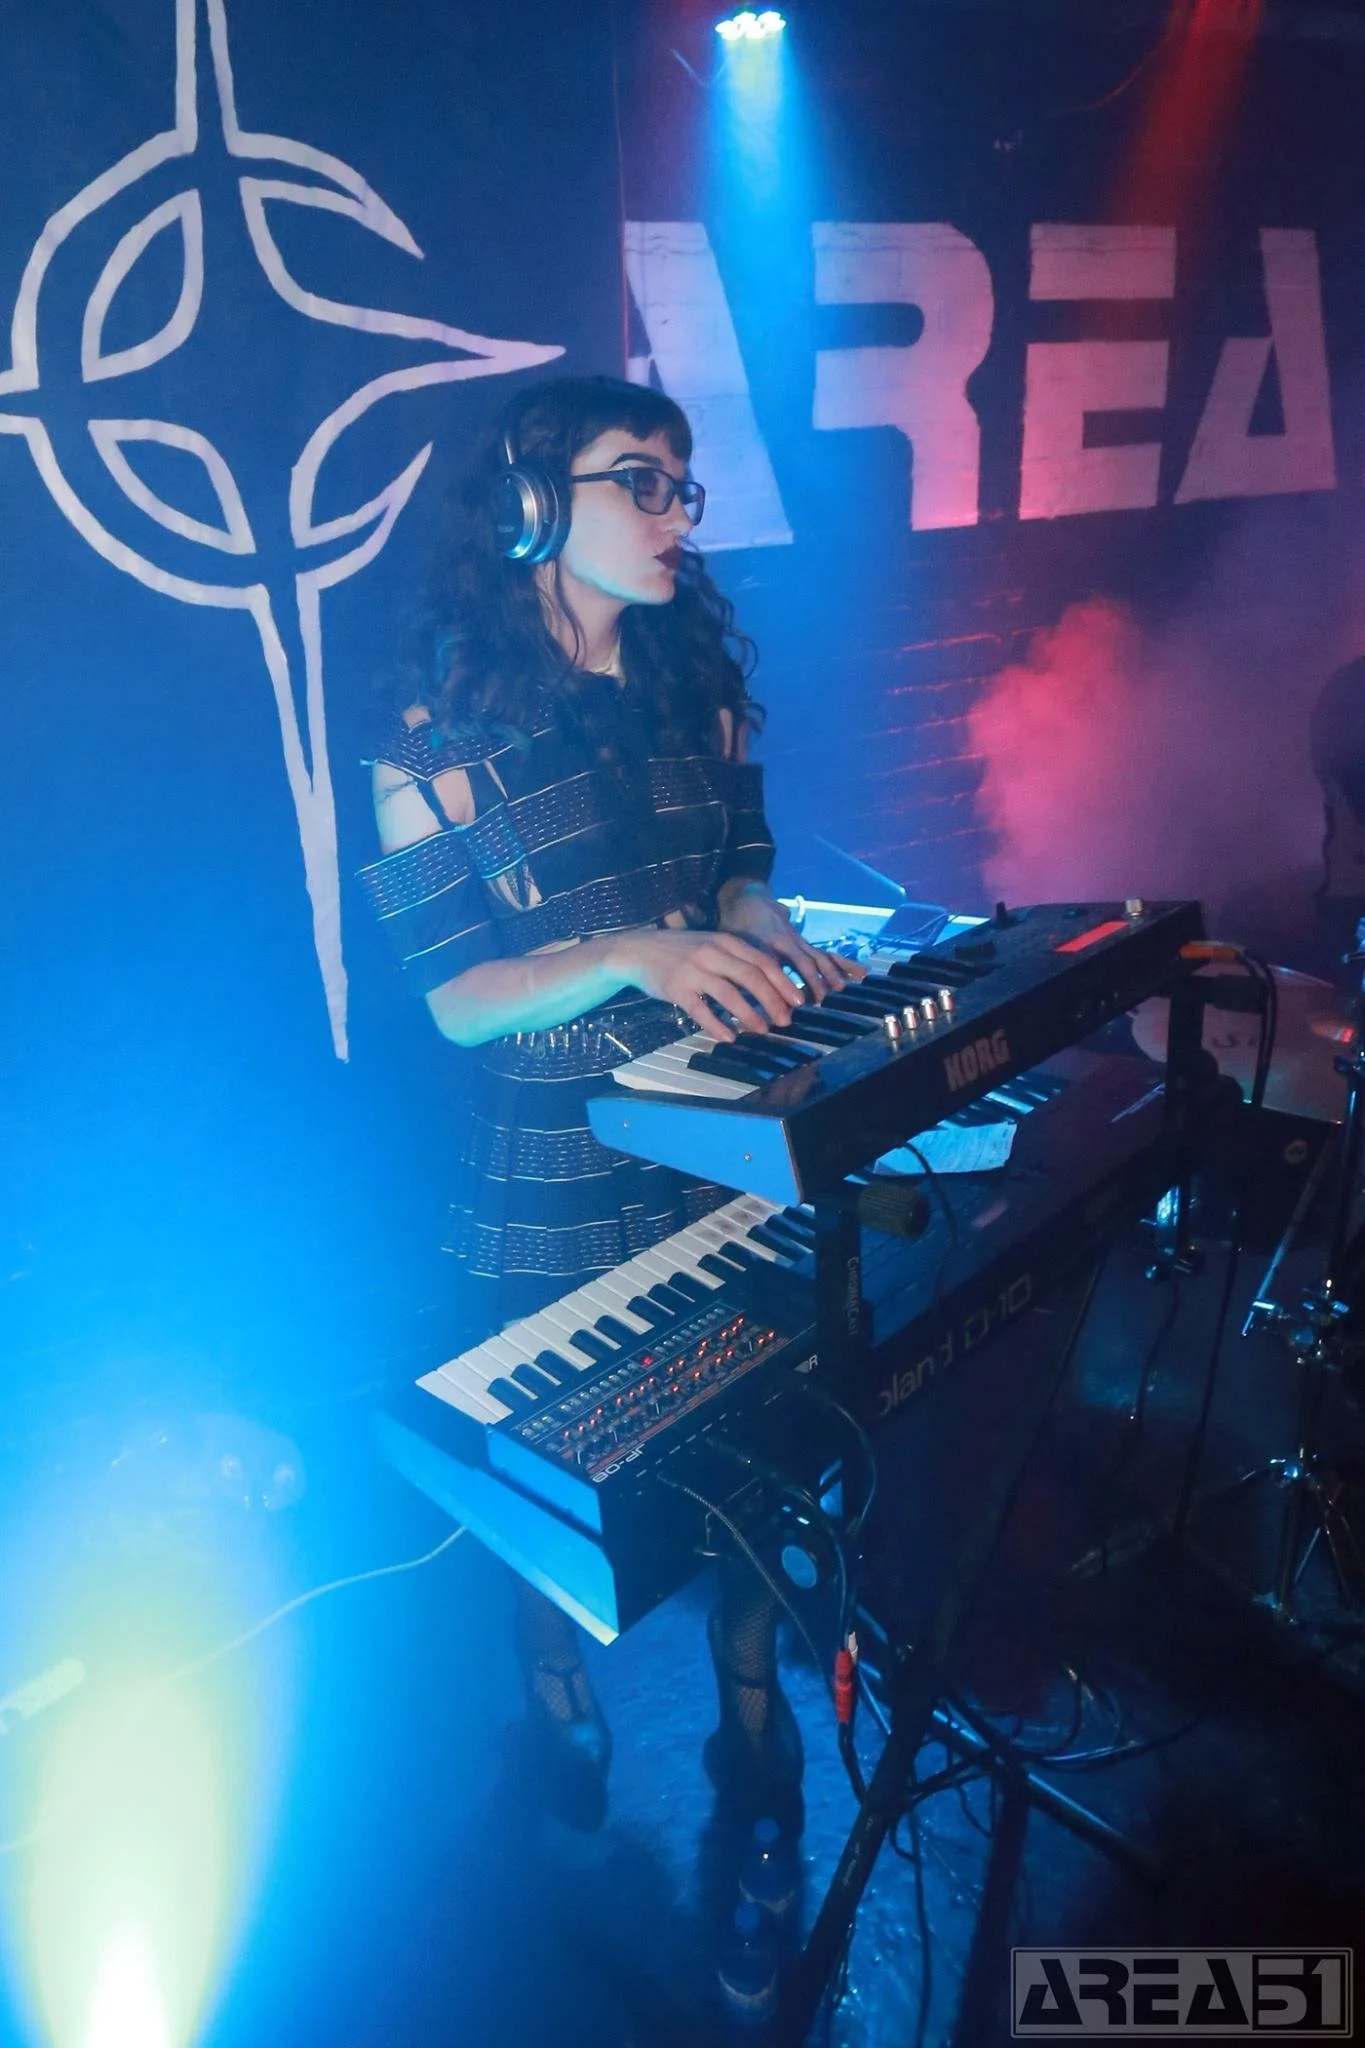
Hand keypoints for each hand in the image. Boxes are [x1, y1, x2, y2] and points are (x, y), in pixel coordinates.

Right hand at [609, 927, 803, 1041]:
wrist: (638, 950)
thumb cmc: (679, 950)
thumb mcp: (711, 944)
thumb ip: (737, 957)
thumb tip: (771, 981)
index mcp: (725, 941)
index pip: (762, 961)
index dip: (783, 982)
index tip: (798, 1000)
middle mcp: (712, 953)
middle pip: (751, 977)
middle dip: (773, 1001)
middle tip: (786, 1020)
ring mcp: (693, 970)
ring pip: (729, 994)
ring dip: (750, 1014)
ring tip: (762, 1030)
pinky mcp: (677, 988)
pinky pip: (700, 1010)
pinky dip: (717, 1025)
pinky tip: (729, 1037)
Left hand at [717, 882, 867, 1001]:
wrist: (748, 898)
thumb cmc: (736, 926)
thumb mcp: (733, 943)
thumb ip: (741, 964)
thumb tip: (743, 993)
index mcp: (765, 941)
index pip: (775, 963)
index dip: (785, 982)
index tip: (794, 1003)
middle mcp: (786, 940)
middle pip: (803, 959)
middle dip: (813, 980)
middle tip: (819, 1001)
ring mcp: (799, 941)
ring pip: (818, 956)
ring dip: (830, 973)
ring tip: (840, 988)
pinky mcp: (806, 944)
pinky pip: (826, 954)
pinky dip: (844, 963)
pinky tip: (862, 973)